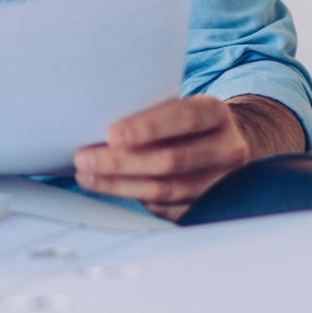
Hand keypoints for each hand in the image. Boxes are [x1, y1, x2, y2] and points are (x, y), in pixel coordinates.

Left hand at [73, 96, 256, 220]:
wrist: (223, 143)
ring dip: (119, 184)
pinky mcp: (206, 206)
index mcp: (216, 113)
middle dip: (122, 161)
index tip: (112, 134)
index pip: (185, 118)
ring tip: (87, 175)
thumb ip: (149, 109)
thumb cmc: (185, 122)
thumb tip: (95, 119)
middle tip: (85, 158)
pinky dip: (132, 197)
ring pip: (165, 189)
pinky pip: (165, 207)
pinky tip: (108, 187)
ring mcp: (220, 182)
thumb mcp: (176, 105)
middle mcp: (226, 149)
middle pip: (171, 159)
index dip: (148, 126)